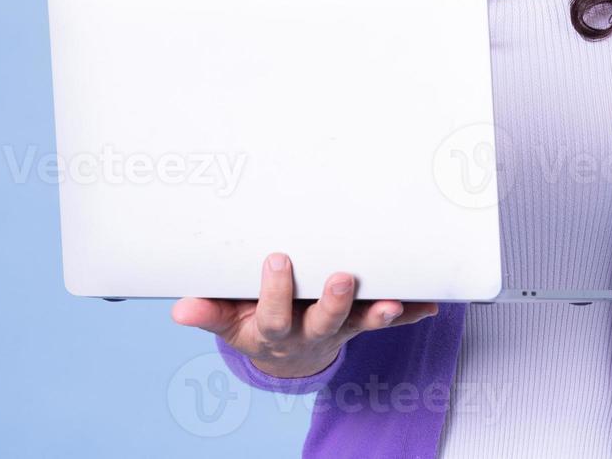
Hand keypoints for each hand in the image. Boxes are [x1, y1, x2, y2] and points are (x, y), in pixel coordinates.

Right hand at [171, 253, 437, 379]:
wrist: (286, 352)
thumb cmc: (256, 323)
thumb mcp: (229, 322)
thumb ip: (209, 313)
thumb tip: (180, 309)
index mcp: (276, 330)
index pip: (274, 317)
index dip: (276, 293)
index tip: (276, 260)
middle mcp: (312, 331)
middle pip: (326, 322)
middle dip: (335, 301)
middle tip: (344, 277)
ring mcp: (341, 327)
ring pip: (362, 322)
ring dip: (380, 313)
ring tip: (394, 302)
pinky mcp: (362, 320)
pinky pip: (390, 318)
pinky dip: (411, 312)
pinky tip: (431, 304)